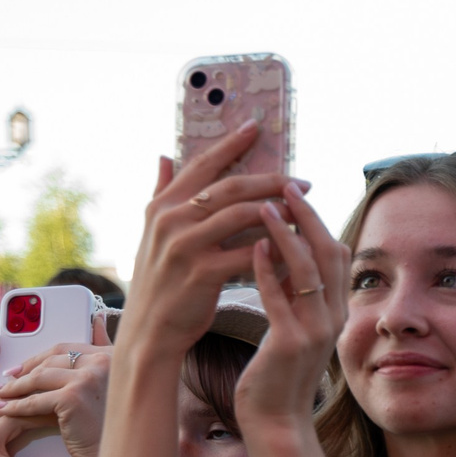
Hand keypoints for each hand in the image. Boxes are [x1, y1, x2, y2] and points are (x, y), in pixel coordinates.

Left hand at [0, 315, 112, 456]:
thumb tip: (95, 317)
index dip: (39, 358)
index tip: (19, 368)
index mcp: (112, 355)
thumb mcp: (107, 383)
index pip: (66, 347)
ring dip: (14, 388)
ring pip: (39, 378)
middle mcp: (103, 362)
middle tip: (2, 382)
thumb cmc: (111, 425)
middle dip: (23, 372)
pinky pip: (35, 400)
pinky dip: (14, 406)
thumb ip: (100, 348)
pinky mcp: (73, 397)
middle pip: (50, 360)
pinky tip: (2, 410)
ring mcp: (88, 378)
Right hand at [123, 123, 306, 362]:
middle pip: (230, 186)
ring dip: (279, 212)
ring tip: (304, 211)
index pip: (201, 164)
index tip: (256, 127)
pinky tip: (295, 247)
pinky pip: (249, 253)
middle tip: (302, 181)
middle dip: (271, 180)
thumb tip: (163, 155)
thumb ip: (160, 193)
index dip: (230, 144)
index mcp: (161, 205)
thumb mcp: (152, 232)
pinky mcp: (203, 273)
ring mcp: (184, 245)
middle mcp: (170, 219)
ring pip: (243, 215)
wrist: (151, 329)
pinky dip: (274, 248)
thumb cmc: (160, 280)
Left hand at [242, 183, 352, 432]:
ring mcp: (315, 330)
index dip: (316, 219)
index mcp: (333, 309)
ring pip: (308, 270)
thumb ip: (295, 292)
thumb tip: (286, 253)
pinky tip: (251, 246)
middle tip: (283, 183)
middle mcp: (332, 316)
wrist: (275, 420)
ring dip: (286, 233)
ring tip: (264, 205)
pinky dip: (267, 268)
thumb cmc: (277, 372)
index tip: (291, 190)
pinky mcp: (291, 344)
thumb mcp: (294, 326)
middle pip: (328, 252)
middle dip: (307, 215)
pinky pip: (280, 297)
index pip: (334, 252)